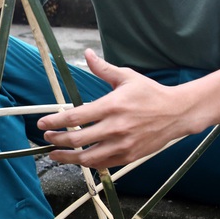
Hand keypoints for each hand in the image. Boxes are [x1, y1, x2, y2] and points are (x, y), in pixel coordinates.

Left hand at [36, 50, 194, 168]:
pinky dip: (88, 163)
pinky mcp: (128, 156)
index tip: (42, 124)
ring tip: (55, 153)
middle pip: (77, 140)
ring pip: (87, 158)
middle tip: (47, 138)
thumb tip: (87, 54)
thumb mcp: (127, 77)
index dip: (55, 122)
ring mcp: (122, 144)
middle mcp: (115, 127)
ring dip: (68, 157)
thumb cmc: (151, 94)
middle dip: (57, 140)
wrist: (177, 113)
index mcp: (112, 106)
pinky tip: (79, 159)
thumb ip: (103, 69)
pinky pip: (103, 164)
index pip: (76, 117)